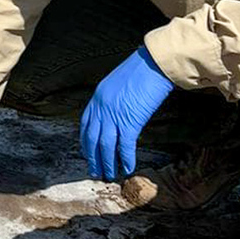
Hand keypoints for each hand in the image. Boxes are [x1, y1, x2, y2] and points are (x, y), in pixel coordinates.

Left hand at [79, 46, 174, 179]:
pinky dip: (125, 159)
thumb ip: (112, 99)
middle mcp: (102, 108)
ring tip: (109, 175)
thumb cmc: (141, 70)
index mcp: (97, 97)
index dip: (85, 141)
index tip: (87, 152)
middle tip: (95, 171)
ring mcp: (114, 115)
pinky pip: (124, 145)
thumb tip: (115, 112)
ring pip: (105, 146)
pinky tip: (127, 168)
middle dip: (93, 157)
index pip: (85, 124)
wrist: (154, 64)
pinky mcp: (130, 121)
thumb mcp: (118, 82)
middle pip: (92, 139)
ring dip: (107, 163)